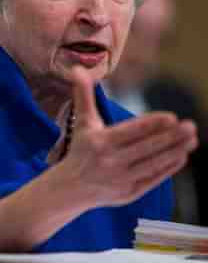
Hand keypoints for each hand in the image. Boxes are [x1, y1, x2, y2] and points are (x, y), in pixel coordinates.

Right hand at [59, 66, 197, 207]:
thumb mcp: (81, 122)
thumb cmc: (80, 149)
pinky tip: (181, 156)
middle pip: (146, 147)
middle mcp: (111, 160)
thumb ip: (84, 95)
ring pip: (152, 163)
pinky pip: (153, 179)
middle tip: (190, 126)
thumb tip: (78, 69)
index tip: (171, 117)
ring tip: (192, 140)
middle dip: (170, 137)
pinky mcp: (129, 193)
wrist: (69, 187)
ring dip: (174, 151)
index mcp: (100, 141)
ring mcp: (121, 179)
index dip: (152, 124)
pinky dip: (168, 168)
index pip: (130, 131)